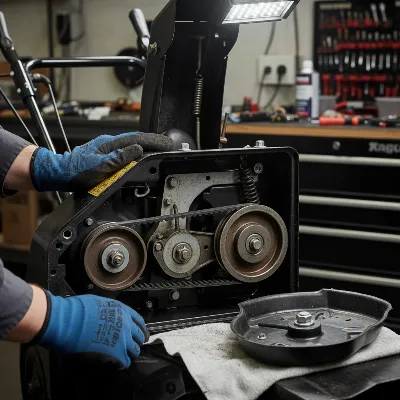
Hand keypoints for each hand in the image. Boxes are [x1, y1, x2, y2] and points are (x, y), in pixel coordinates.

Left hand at [30, 132, 172, 191]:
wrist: (58, 173)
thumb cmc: (75, 171)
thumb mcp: (99, 167)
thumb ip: (120, 158)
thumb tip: (138, 150)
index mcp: (110, 144)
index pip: (138, 140)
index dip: (155, 142)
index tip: (168, 144)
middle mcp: (109, 143)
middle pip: (137, 139)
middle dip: (155, 141)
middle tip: (169, 145)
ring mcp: (107, 148)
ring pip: (132, 144)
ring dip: (148, 145)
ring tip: (160, 148)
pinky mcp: (105, 154)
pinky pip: (126, 150)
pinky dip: (138, 150)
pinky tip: (141, 154)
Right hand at [35, 292, 148, 368]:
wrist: (69, 321)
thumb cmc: (78, 310)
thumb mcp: (100, 303)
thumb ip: (109, 311)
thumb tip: (107, 315)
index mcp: (123, 310)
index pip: (139, 322)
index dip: (138, 328)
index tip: (137, 333)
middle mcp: (127, 325)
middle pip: (139, 337)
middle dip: (135, 341)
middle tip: (129, 345)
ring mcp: (123, 340)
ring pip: (134, 350)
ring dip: (129, 353)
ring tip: (122, 355)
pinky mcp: (115, 354)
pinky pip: (125, 362)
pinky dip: (122, 363)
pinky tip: (116, 363)